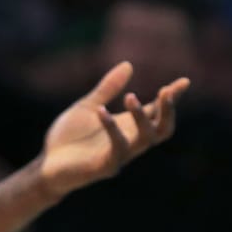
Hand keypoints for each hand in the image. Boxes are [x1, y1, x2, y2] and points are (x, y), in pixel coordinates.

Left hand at [38, 62, 188, 199]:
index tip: (184, 81)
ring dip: (141, 117)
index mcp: (129, 127)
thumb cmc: (69, 138)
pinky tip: (101, 111)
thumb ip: (107, 88)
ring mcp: (120, 156)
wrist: (47, 164)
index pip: (157, 112)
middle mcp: (130, 141)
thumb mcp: (88, 106)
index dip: (172, 98)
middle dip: (168, 111)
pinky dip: (111, 128)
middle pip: (163, 130)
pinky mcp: (105, 167)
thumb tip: (128, 65)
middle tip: (166, 91)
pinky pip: (117, 148)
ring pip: (145, 139)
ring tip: (130, 96)